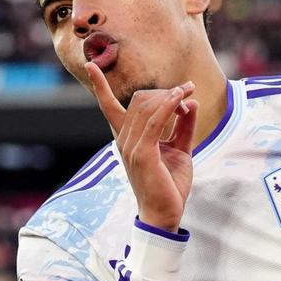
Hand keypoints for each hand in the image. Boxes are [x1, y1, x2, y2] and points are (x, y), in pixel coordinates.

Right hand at [85, 62, 197, 231]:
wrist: (165, 215)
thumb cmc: (170, 186)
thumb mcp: (180, 151)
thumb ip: (183, 128)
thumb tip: (190, 104)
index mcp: (128, 140)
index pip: (109, 108)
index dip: (100, 87)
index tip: (90, 65)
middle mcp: (125, 141)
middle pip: (140, 101)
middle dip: (164, 92)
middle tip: (187, 91)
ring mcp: (130, 146)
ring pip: (147, 107)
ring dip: (170, 95)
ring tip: (188, 92)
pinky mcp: (142, 153)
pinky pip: (154, 120)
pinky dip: (168, 105)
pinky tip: (181, 99)